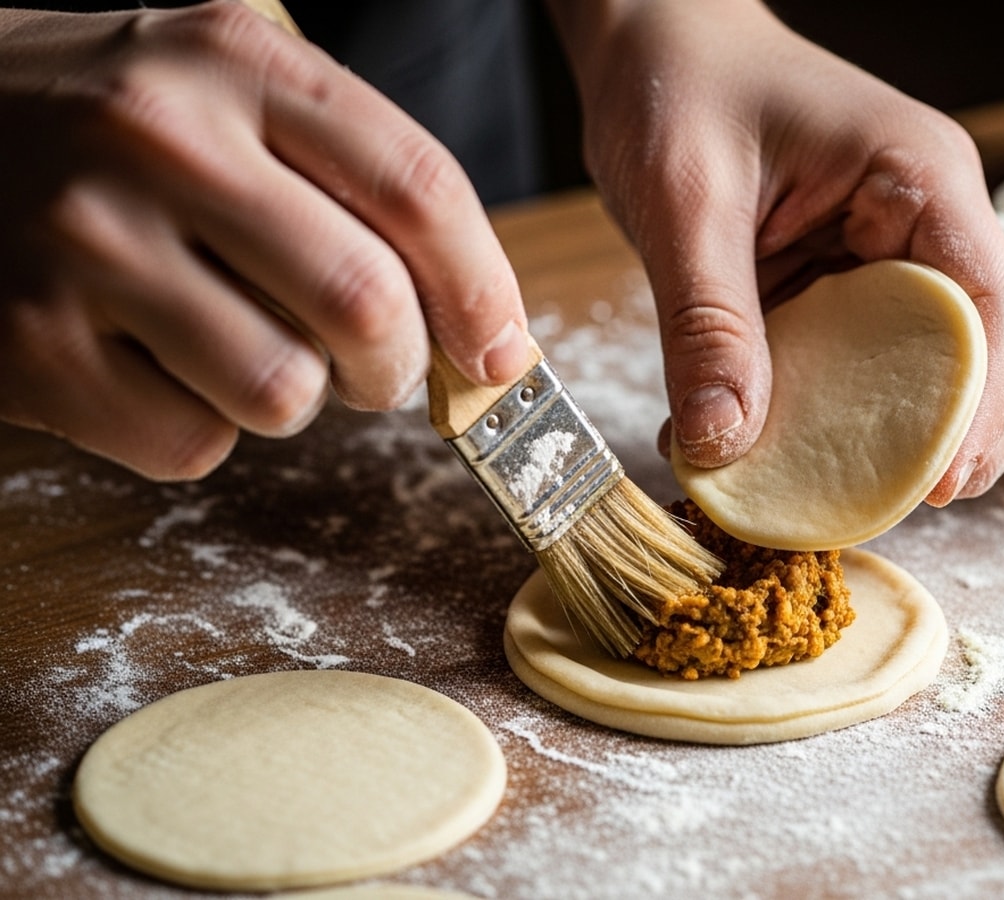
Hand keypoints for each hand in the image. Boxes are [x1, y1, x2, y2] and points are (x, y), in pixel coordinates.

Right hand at [0, 2, 528, 479]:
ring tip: (252, 354)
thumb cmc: (111, 125)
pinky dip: (200, 429)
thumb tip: (481, 326)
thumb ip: (352, 178)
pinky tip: (159, 369)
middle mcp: (157, 138)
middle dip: (402, 366)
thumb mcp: (228, 90)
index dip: (484, 290)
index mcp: (236, 60)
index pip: (418, 188)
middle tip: (382, 371)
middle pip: (366, 304)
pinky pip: (190, 441)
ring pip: (285, 391)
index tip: (502, 350)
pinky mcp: (28, 344)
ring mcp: (82, 242)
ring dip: (299, 401)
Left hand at [549, 0, 1003, 502]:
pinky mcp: (864, 282)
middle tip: (901, 497)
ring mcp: (906, 252)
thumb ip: (708, 321)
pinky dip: (856, 417)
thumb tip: (726, 444)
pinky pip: (888, 365)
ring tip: (854, 484)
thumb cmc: (676, 84)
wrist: (655, 39)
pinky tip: (797, 446)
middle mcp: (936, 219)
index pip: (995, 306)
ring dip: (918, 433)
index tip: (940, 481)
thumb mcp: (682, 200)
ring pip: (964, 368)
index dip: (984, 404)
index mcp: (919, 178)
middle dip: (969, 433)